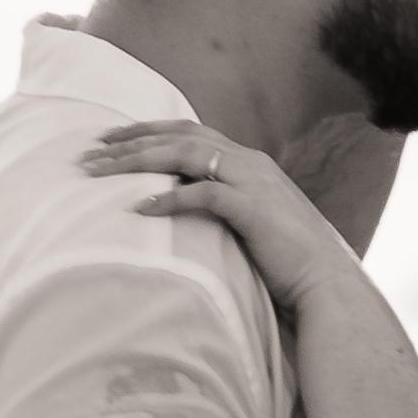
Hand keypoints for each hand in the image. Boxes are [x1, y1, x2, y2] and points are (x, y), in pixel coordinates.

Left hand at [87, 116, 336, 316]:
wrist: (328, 286)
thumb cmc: (290, 264)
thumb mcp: (251, 225)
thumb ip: (222, 208)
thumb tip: (183, 209)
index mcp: (250, 162)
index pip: (189, 132)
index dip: (146, 131)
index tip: (109, 139)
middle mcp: (250, 162)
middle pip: (179, 136)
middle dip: (130, 140)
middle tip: (89, 151)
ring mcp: (253, 182)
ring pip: (184, 155)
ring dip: (137, 161)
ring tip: (100, 172)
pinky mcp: (253, 209)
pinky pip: (203, 194)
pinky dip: (169, 198)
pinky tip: (139, 208)